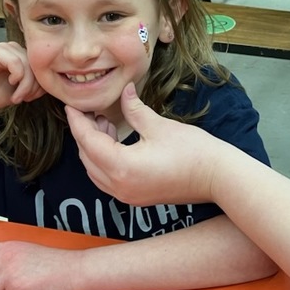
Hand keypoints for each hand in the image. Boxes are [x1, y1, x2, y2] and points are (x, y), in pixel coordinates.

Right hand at [0, 42, 43, 116]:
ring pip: (27, 64)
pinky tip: (10, 83)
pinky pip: (16, 61)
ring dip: (26, 84)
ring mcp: (3, 48)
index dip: (41, 82)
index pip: (42, 65)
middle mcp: (13, 49)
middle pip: (36, 64)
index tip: (33, 97)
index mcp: (22, 55)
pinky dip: (17, 76)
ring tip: (18, 96)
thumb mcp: (24, 88)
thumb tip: (54, 80)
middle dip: (34, 85)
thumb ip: (38, 81)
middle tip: (25, 98)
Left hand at [68, 82, 226, 206]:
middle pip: (87, 158)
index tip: (71, 106)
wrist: (218, 178)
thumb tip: (124, 91)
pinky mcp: (137, 197)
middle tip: (91, 111)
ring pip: (95, 171)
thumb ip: (134, 110)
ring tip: (105, 124)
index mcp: (121, 167)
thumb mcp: (159, 126)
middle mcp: (119, 187)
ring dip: (94, 149)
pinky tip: (117, 144)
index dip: (77, 121)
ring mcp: (127, 195)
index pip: (88, 141)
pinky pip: (108, 180)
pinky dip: (105, 161)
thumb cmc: (193, 152)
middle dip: (85, 134)